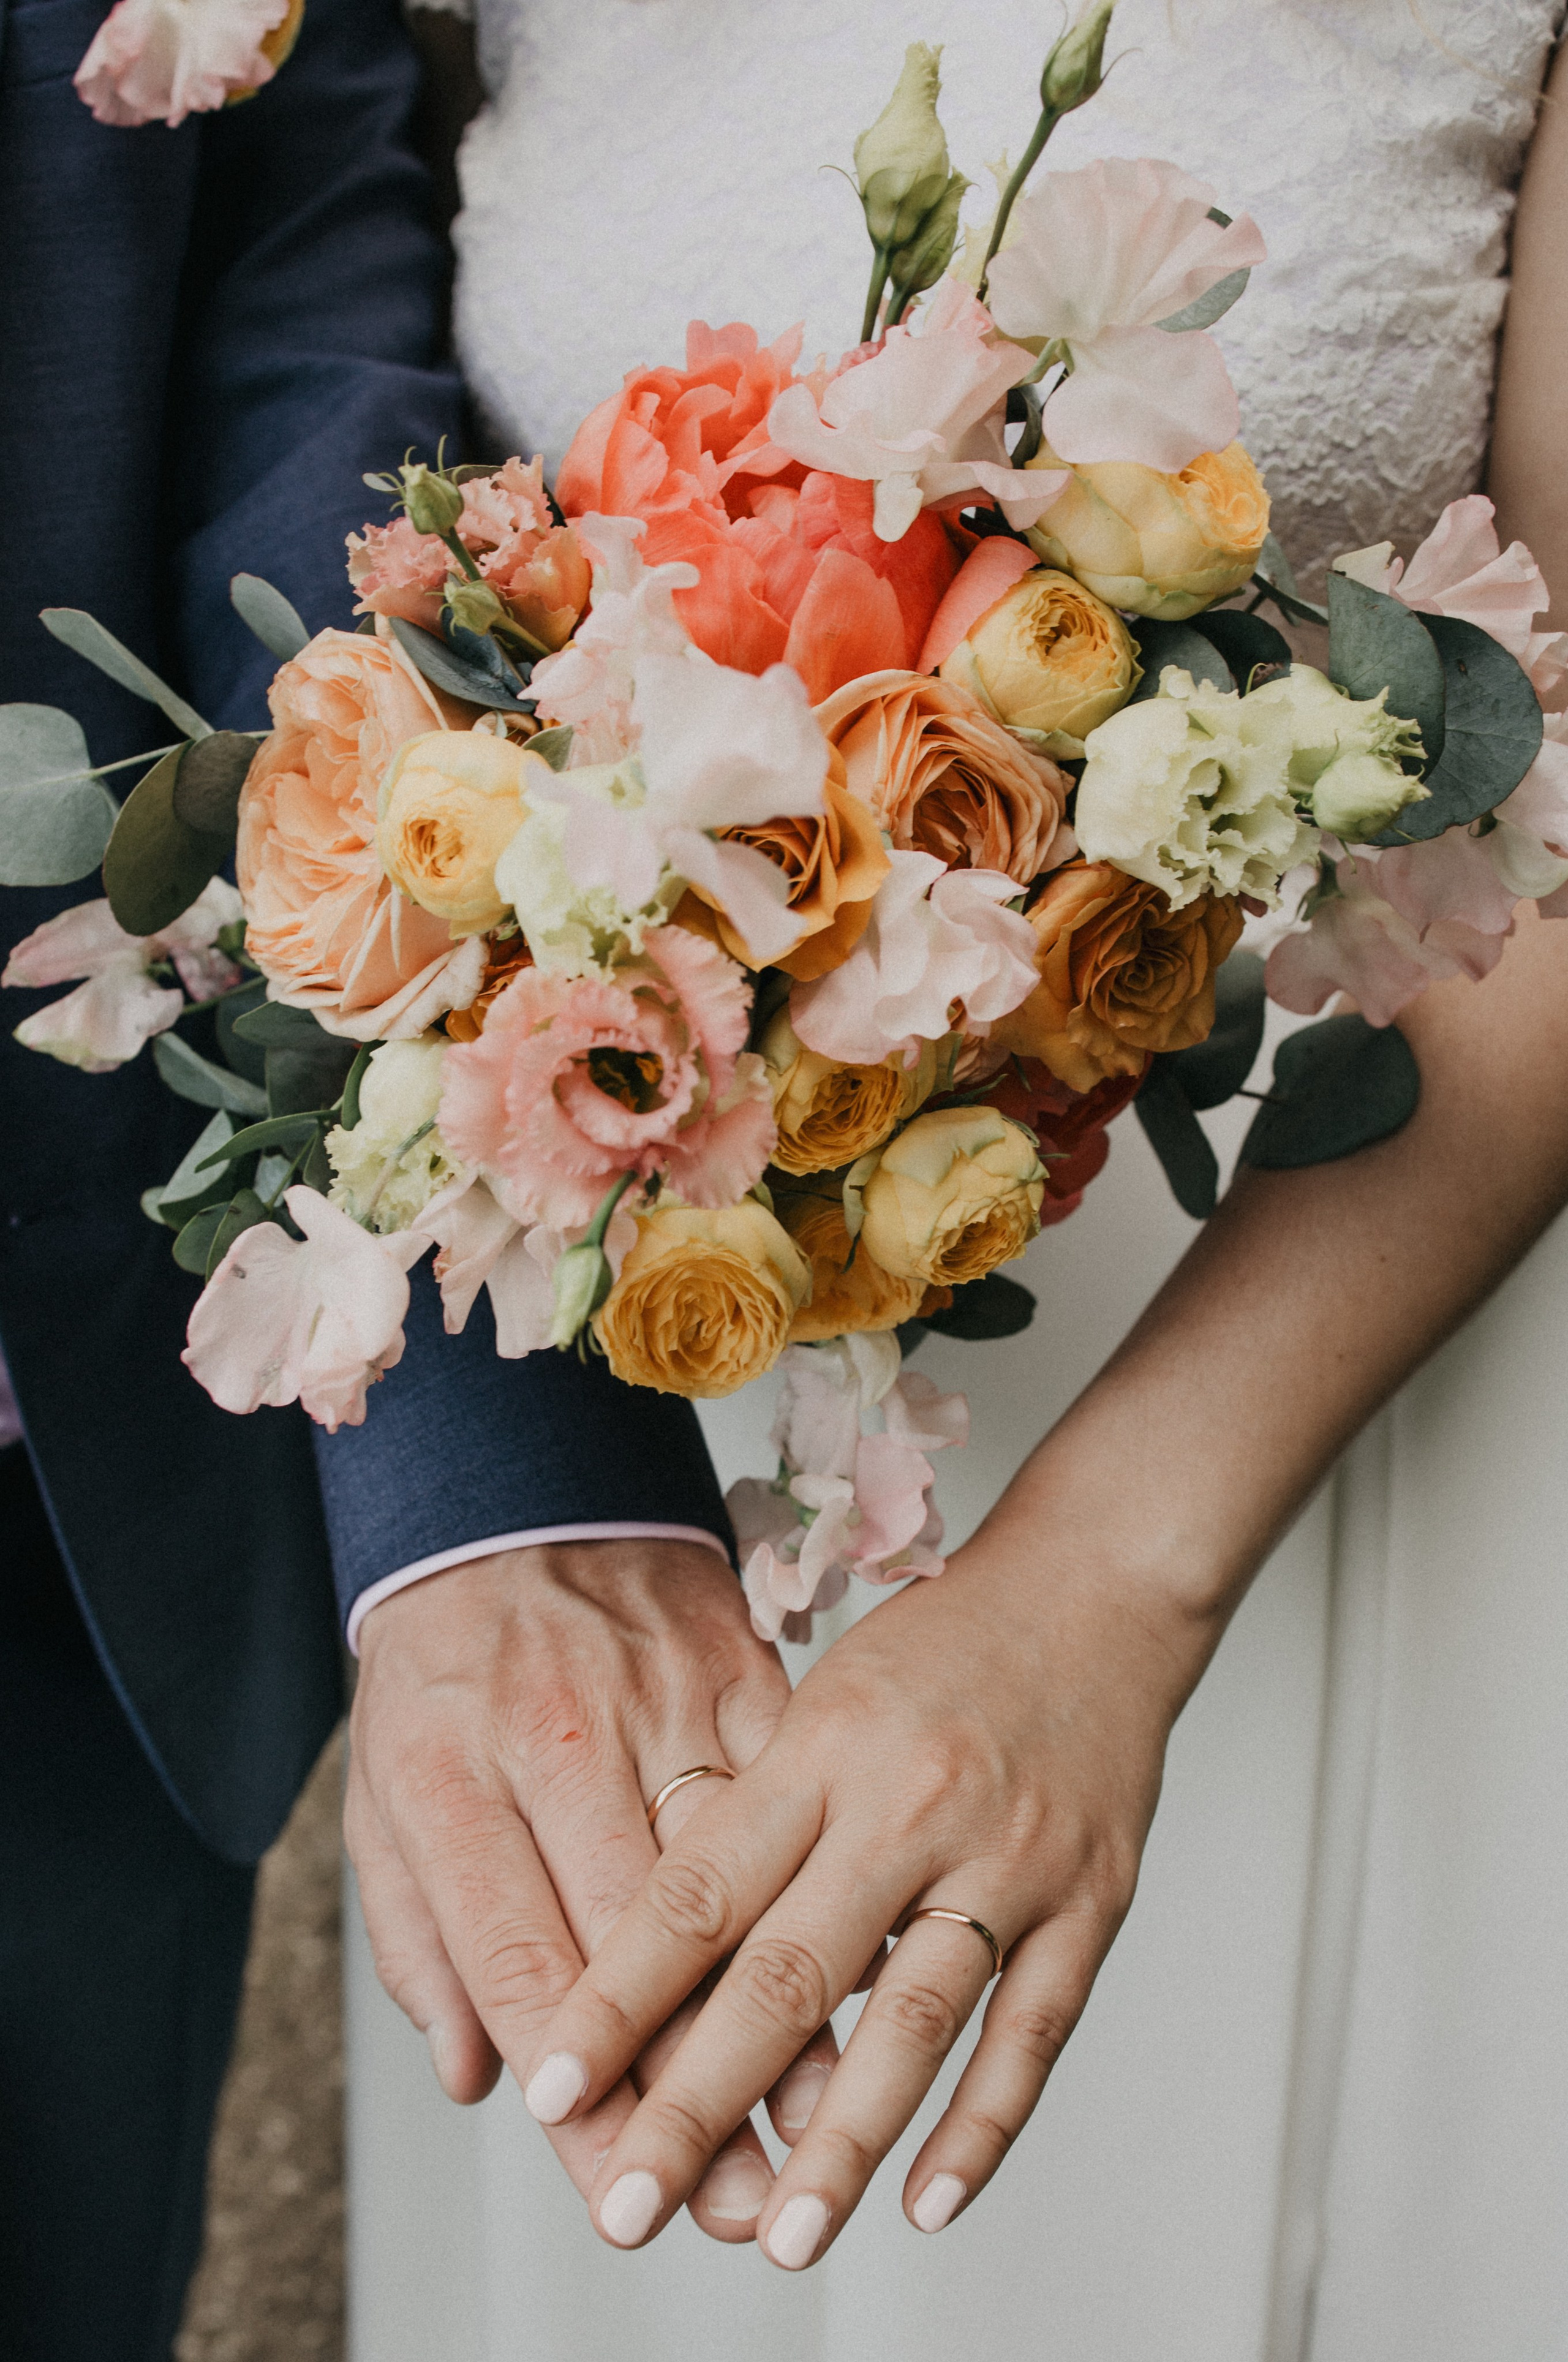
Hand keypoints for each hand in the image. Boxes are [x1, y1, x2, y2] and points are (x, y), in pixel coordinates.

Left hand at [346, 1538, 838, 2242]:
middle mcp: (586, 1727)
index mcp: (466, 1764)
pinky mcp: (778, 1668)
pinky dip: (855, 1904)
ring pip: (759, 1876)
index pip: (525, 1953)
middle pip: (651, 1938)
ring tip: (816, 2153)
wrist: (523, 1481)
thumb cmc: (451, 1655)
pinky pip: (830, 1817)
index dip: (576, 2084)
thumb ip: (425, 1934)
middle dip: (694, 2087)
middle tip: (725, 2204)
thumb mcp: (385, 1785)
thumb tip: (476, 2074)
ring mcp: (696, 1692)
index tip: (612, 2183)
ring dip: (798, 2033)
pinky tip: (883, 2021)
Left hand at [516, 1533, 1204, 2264]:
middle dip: (698, 2102)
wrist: (1099, 1587)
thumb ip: (754, 1814)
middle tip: (627, 2204)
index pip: (699, 1890)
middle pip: (787, 1973)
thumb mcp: (821, 1698)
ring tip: (780, 2239)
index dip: (619, 1995)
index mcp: (823, 1749)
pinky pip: (1033, 2031)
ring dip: (841, 2144)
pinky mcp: (1091, 1900)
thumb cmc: (943, 1644)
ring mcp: (1007, 1858)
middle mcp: (909, 1804)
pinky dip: (981, 2125)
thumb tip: (660, 1951)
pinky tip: (926, 2201)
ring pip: (913, 2022)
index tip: (553, 2086)